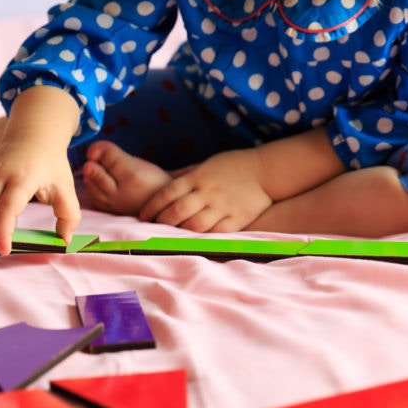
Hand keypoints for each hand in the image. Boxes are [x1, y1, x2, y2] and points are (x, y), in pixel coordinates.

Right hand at [0, 136, 80, 254]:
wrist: (33, 136)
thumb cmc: (51, 164)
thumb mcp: (66, 188)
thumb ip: (70, 215)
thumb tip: (64, 239)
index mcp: (23, 177)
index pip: (6, 209)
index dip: (3, 232)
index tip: (6, 250)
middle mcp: (0, 173)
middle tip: (1, 250)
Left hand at [138, 148, 271, 232]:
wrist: (266, 171)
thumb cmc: (231, 166)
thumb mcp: (204, 164)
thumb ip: (182, 175)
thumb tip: (157, 180)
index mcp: (196, 177)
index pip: (167, 193)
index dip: (151, 207)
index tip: (142, 217)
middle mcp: (207, 192)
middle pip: (177, 211)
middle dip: (162, 222)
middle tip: (154, 229)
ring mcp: (222, 207)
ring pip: (194, 226)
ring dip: (180, 233)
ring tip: (172, 237)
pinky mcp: (236, 219)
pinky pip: (216, 234)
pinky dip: (203, 239)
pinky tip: (194, 242)